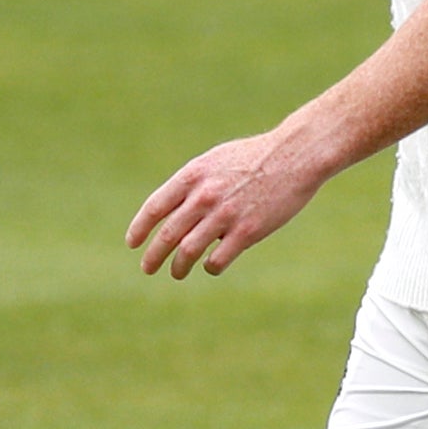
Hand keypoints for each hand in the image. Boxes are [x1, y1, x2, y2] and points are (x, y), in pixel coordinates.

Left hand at [128, 119, 339, 278]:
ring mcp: (225, 215)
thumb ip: (192, 184)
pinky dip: (210, 266)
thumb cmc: (255, 157)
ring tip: (176, 273)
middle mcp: (204, 196)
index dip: (139, 228)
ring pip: (188, 252)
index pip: (155, 207)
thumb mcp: (216, 160)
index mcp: (193, 175)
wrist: (295, 155)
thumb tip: (171, 210)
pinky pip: (218, 259)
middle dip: (153, 256)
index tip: (132, 243)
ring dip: (178, 267)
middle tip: (147, 268)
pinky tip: (211, 265)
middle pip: (167, 235)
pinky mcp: (247, 231)